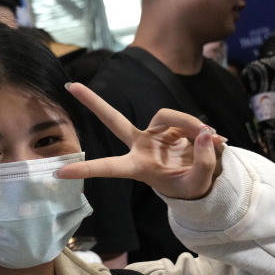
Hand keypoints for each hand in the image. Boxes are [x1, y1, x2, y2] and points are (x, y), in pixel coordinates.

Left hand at [56, 82, 225, 199]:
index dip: (85, 170)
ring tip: (209, 137)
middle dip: (94, 102)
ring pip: (166, 116)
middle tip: (71, 86)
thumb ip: (203, 161)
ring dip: (189, 124)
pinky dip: (200, 127)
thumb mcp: (199, 182)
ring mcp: (155, 133)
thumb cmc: (192, 187)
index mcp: (138, 167)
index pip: (109, 167)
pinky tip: (216, 138)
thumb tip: (205, 133)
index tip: (59, 172)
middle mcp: (141, 146)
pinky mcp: (170, 125)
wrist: (204, 180)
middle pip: (114, 120)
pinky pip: (185, 119)